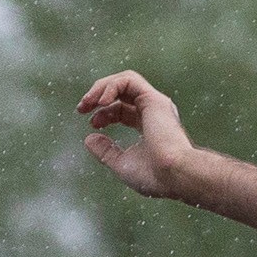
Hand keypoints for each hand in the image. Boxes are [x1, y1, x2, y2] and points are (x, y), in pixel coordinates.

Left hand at [76, 70, 193, 197]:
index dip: (103, 113)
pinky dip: (112, 86)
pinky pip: (128, 80)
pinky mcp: (153, 99)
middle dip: (97, 96)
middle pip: (121, 92)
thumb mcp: (122, 165)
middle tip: (81, 108)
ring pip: (124, 81)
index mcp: (147, 127)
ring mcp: (154, 104)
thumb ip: (106, 152)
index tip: (91, 123)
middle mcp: (152, 112)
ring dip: (101, 87)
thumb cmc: (154, 177)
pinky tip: (102, 102)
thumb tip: (88, 139)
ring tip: (88, 102)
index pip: (121, 109)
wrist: (175, 175)